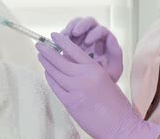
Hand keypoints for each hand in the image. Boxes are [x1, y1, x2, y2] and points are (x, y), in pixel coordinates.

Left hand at [36, 33, 159, 138]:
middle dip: (47, 51)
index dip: (62, 41)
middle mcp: (83, 77)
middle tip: (39, 45)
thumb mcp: (105, 80)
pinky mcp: (70, 102)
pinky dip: (49, 78)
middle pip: (60, 60)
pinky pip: (55, 86)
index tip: (54, 35)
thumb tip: (72, 65)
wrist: (120, 125)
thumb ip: (89, 72)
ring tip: (40, 56)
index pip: (74, 50)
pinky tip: (47, 73)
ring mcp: (75, 89)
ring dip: (45, 63)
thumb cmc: (116, 104)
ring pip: (55, 72)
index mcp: (94, 69)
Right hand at [62, 17, 122, 81]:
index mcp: (106, 42)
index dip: (95, 33)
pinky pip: (66, 32)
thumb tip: (112, 41)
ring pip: (76, 24)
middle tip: (75, 33)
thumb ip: (115, 56)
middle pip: (89, 22)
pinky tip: (57, 43)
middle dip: (81, 25)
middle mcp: (94, 36)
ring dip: (70, 27)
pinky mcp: (71, 41)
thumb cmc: (106, 79)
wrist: (94, 87)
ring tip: (64, 36)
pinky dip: (62, 35)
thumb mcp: (114, 70)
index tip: (88, 41)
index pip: (102, 30)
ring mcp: (82, 37)